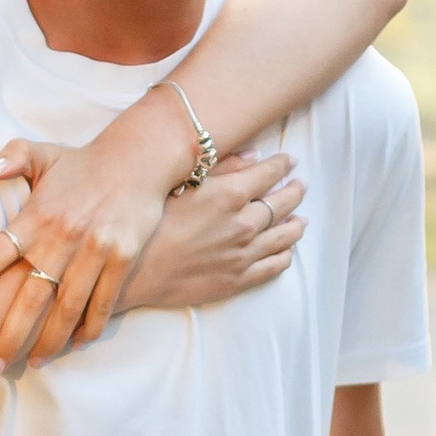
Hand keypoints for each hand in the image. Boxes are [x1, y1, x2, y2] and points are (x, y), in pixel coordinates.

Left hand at [0, 122, 168, 374]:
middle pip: (28, 299)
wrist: (141, 157)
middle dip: (7, 339)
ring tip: (32, 364)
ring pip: (66, 309)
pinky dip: (89, 326)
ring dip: (48, 341)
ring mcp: (94, 251)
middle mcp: (62, 238)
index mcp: (36, 217)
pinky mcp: (121, 258)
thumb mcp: (44, 153)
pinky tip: (76, 344)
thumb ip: (12, 158)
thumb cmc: (84, 162)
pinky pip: (103, 302)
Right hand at [122, 152, 302, 314]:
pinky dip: (285, 254)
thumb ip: (223, 168)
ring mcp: (244, 254)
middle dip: (294, 191)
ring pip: (285, 236)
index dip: (282, 164)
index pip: (270, 173)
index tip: (289, 161)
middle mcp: (245, 223)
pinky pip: (274, 266)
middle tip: (299, 185)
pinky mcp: (238, 280)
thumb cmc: (151, 222)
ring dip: (296, 224)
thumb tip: (255, 156)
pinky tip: (287, 249)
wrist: (134, 272)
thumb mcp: (182, 183)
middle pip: (284, 203)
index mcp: (231, 194)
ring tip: (300, 219)